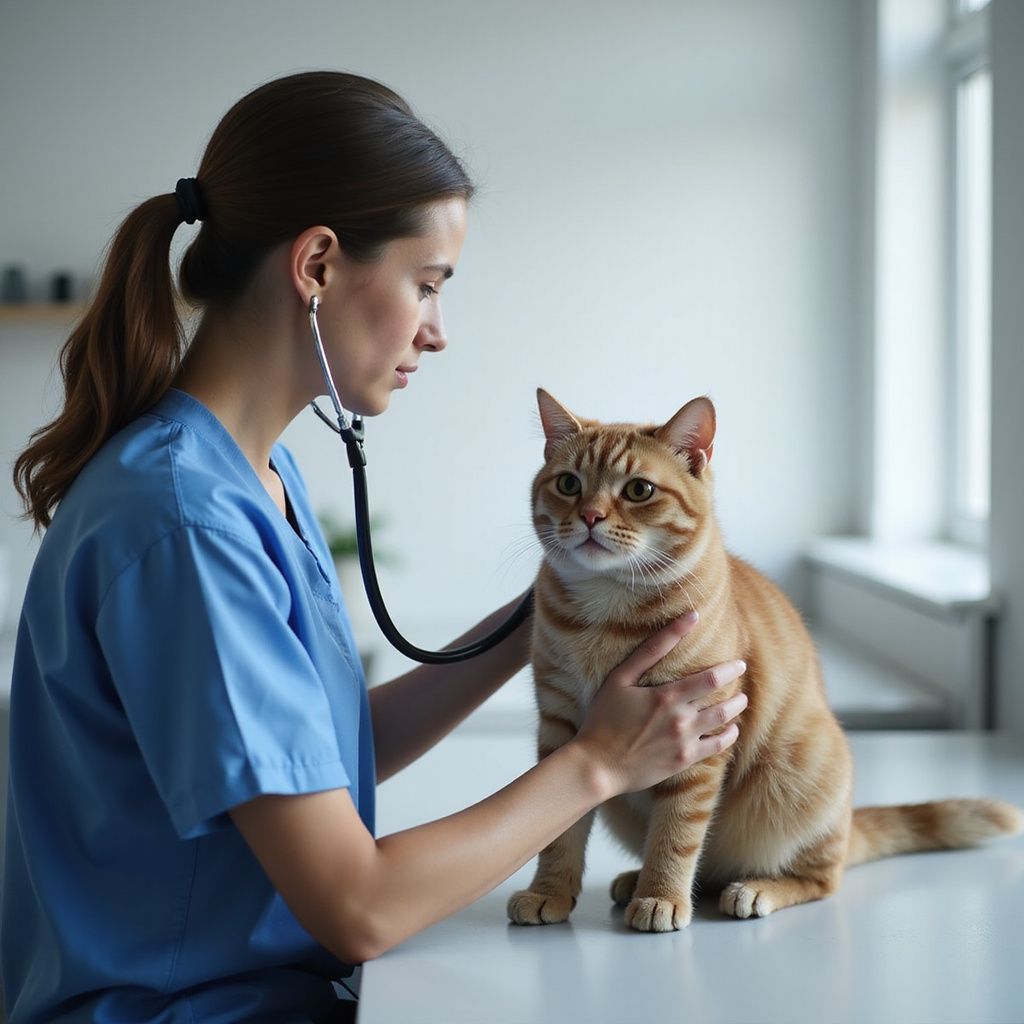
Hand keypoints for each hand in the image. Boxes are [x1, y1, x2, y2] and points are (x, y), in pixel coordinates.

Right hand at [572, 613, 746, 797]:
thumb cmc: (604, 717)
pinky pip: (716, 748)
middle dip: (736, 692)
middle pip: (723, 703)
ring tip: (739, 703)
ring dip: (735, 711)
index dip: (729, 669)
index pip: (711, 679)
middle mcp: (681, 720)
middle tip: (740, 686)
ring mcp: (684, 743)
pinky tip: (730, 730)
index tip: (738, 663)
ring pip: (723, 724)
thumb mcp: (620, 678)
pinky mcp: (683, 761)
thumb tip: (687, 619)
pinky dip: (728, 737)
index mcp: (667, 697)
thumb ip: (652, 649)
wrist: (598, 765)